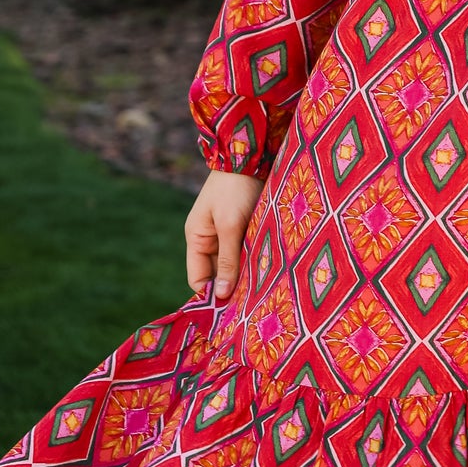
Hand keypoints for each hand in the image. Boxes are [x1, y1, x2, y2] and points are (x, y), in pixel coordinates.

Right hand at [184, 170, 264, 302]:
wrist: (250, 155)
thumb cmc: (235, 189)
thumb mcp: (230, 225)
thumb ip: (227, 259)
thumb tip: (220, 294)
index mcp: (196, 239)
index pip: (199, 280)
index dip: (212, 295)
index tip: (231, 311)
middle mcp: (210, 240)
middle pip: (219, 274)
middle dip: (234, 287)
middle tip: (254, 304)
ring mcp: (228, 234)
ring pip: (236, 265)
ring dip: (249, 274)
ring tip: (265, 291)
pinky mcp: (246, 228)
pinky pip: (249, 252)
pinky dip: (257, 261)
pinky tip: (271, 271)